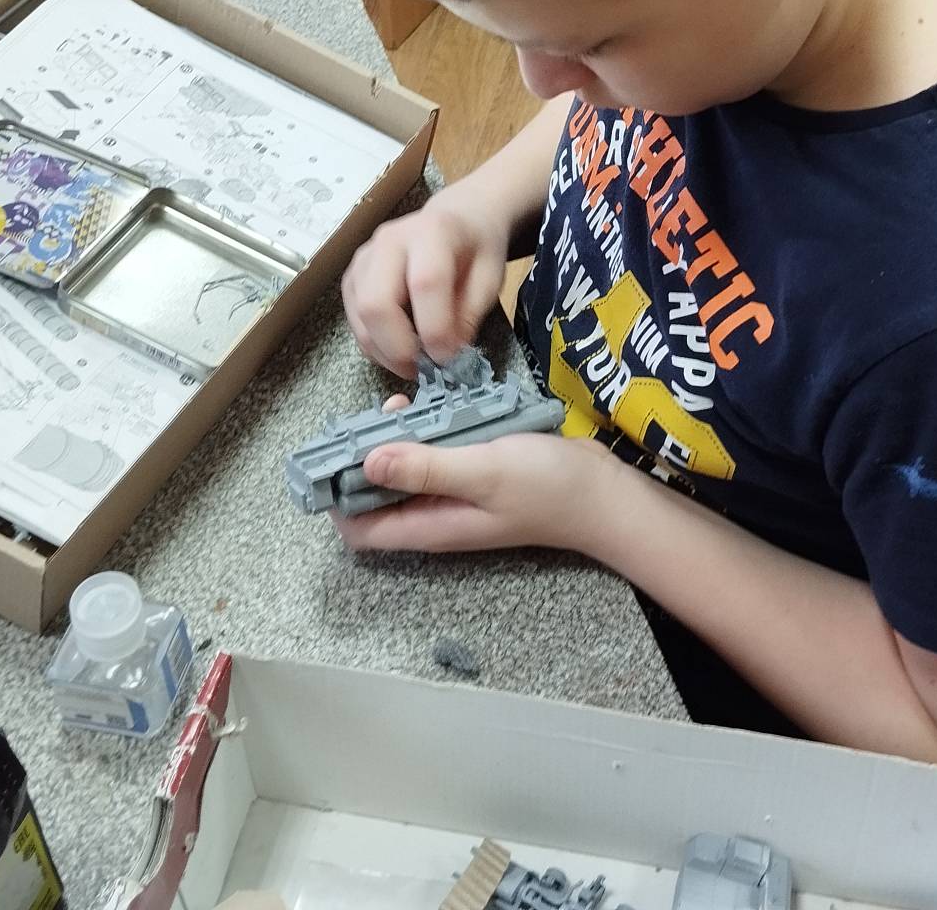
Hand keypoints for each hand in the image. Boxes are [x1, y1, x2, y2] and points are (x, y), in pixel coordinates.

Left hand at [330, 429, 621, 554]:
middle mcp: (435, 515)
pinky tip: (436, 408)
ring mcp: (455, 495)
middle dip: (365, 459)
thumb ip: (425, 467)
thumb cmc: (545, 486)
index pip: (360, 531)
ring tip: (403, 404)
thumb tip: (364, 462)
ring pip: (406, 471)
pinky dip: (428, 433)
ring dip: (397, 440)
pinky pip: (435, 456)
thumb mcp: (482, 471)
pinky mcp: (474, 475)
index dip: (337, 498)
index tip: (332, 454)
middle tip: (370, 416)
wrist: (603, 492)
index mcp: (430, 526)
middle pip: (378, 496)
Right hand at [340, 189, 510, 375]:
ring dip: (384, 351)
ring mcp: (364, 257)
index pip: (425, 283)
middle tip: (423, 370)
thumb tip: (447, 355)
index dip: (435, 328)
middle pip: (377, 302)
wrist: (457, 218)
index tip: (449, 359)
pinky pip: (353, 318)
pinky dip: (373, 343)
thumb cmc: (476, 247)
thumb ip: (469, 315)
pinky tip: (398, 349)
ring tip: (414, 365)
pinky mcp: (352, 275)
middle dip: (398, 348)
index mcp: (432, 232)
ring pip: (359, 315)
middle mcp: (390, 240)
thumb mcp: (489, 278)